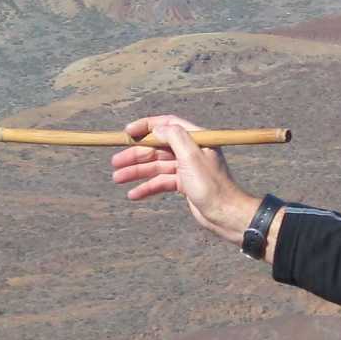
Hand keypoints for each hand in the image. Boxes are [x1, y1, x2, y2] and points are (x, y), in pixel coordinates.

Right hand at [110, 114, 256, 244]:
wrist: (225, 214)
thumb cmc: (212, 185)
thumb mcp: (191, 157)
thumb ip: (175, 137)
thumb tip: (156, 127)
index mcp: (195, 139)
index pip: (167, 125)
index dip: (145, 126)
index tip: (127, 132)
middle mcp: (190, 151)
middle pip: (157, 148)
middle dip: (135, 155)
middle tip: (115, 162)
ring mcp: (186, 168)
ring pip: (156, 166)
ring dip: (136, 172)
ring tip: (117, 178)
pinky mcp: (184, 185)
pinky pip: (161, 182)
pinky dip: (147, 187)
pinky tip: (133, 194)